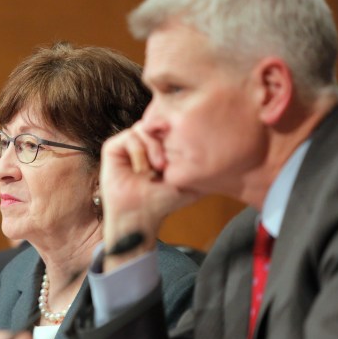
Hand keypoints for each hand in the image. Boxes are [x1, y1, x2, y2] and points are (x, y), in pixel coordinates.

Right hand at [100, 122, 199, 269]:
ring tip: (154, 169)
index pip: (170, 125)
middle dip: (165, 142)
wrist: (141, 215)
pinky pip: (130, 136)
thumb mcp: (189, 179)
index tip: (180, 156)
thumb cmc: (164, 201)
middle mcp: (143, 142)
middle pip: (158, 122)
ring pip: (144, 128)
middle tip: (165, 165)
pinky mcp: (113, 148)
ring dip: (152, 149)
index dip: (176, 135)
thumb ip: (202, 163)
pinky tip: (141, 170)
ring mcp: (128, 144)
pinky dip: (139, 153)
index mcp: (159, 145)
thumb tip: (224, 148)